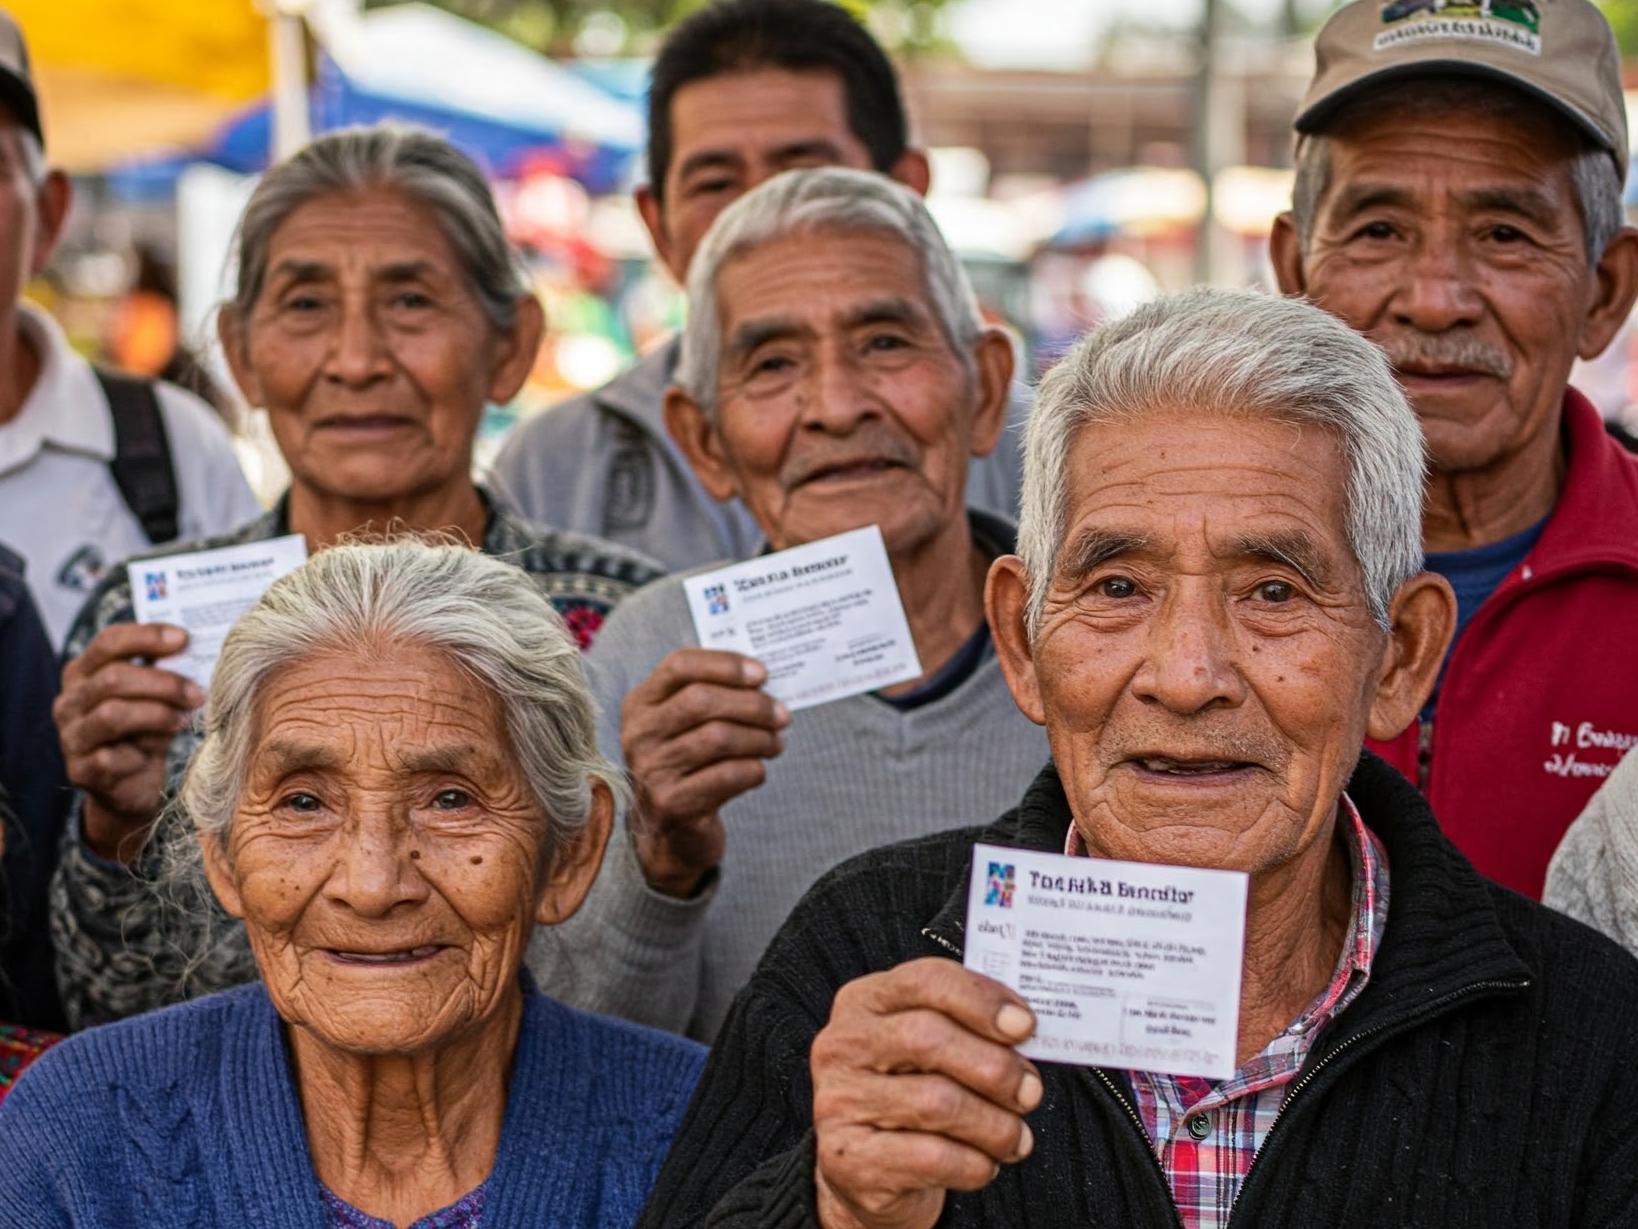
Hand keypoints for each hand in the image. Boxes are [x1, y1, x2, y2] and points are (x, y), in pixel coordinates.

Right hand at [55, 623, 201, 862]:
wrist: (132, 785)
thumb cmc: (147, 729)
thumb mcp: (156, 697)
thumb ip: (166, 673)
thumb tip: (199, 650)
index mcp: (84, 672)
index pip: (108, 642)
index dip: (147, 636)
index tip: (184, 638)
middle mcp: (69, 701)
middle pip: (113, 677)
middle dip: (163, 683)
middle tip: (197, 693)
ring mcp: (71, 736)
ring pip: (112, 715)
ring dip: (157, 714)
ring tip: (184, 720)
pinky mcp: (81, 770)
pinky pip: (113, 756)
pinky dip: (142, 753)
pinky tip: (154, 755)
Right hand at [620, 648, 789, 896]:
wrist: (671, 831)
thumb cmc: (690, 764)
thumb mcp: (687, 725)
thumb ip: (714, 695)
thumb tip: (761, 679)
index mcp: (641, 703)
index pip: (680, 665)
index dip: (725, 664)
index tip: (762, 674)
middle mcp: (639, 733)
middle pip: (701, 700)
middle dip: (752, 704)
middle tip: (782, 715)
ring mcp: (651, 770)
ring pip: (718, 738)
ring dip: (760, 739)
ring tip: (776, 744)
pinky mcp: (671, 804)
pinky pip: (727, 776)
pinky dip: (754, 770)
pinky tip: (758, 771)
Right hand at [810, 958, 1041, 1228]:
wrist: (864, 1168)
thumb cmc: (907, 1094)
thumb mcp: (925, 1049)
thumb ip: (965, 1028)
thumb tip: (1023, 1030)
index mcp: (864, 1001)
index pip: (925, 981)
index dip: (981, 1000)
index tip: (1025, 1025)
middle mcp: (843, 1045)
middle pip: (928, 1038)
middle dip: (994, 1067)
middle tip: (1029, 1091)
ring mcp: (840, 1102)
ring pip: (936, 1102)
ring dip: (995, 1124)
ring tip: (1016, 1137)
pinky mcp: (850, 1160)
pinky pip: (932, 1157)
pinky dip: (975, 1163)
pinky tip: (986, 1164)